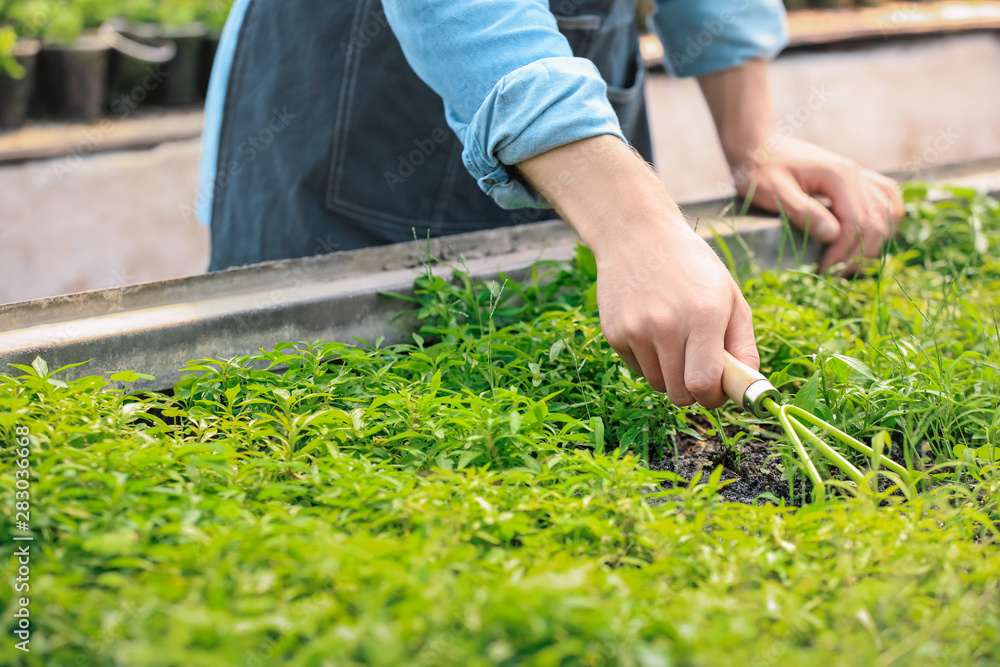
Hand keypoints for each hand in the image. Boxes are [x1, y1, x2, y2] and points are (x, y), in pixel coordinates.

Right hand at [517, 135, 759, 406]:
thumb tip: (748, 388)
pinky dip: (648, 360)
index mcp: (703, 316)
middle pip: (679, 394)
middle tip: (699, 370)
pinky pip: (637, 368)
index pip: (704, 384)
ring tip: (674, 341)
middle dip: (693, 392)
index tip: (718, 392)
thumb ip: (744, 345)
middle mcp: (666, 326)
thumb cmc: (692, 267)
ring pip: (657, 384)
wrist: (637, 236)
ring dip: (671, 375)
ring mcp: (635, 330)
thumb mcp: (730, 297)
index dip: (714, 398)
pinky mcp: (614, 333)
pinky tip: (651, 329)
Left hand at [732, 135, 903, 272]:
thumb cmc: (760, 168)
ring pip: (889, 213)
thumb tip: (833, 234)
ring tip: (848, 262)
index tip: (824, 271)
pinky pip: (887, 199)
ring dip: (873, 242)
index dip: (844, 253)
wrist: (758, 143)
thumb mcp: (773, 192)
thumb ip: (802, 211)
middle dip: (858, 254)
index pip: (857, 223)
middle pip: (877, 223)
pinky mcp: (856, 178)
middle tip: (834, 273)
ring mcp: (859, 174)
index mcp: (839, 176)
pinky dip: (885, 222)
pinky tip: (867, 238)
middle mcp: (856, 173)